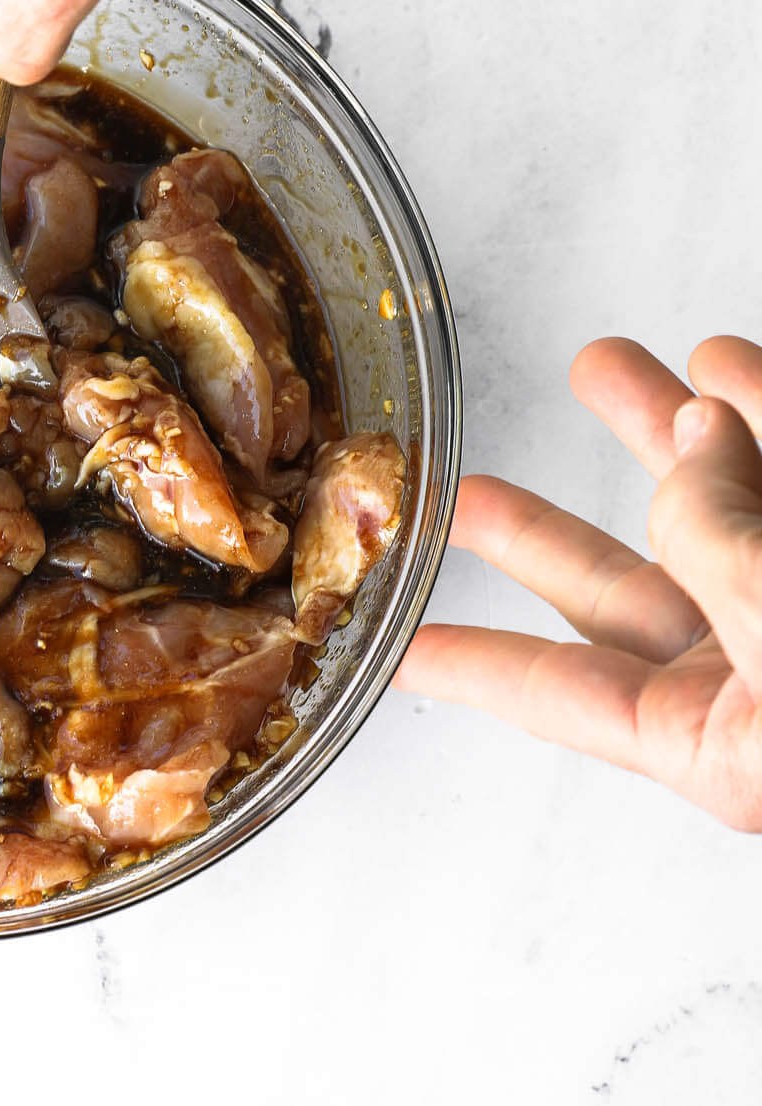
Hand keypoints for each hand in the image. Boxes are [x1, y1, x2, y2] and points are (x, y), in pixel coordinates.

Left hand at [398, 336, 761, 829]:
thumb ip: (717, 550)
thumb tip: (690, 440)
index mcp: (721, 741)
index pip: (552, 692)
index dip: (463, 661)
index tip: (380, 651)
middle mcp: (756, 682)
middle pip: (618, 593)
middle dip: (537, 531)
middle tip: (461, 490)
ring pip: (714, 515)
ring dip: (664, 433)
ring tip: (605, 364)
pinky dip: (761, 409)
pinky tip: (726, 365)